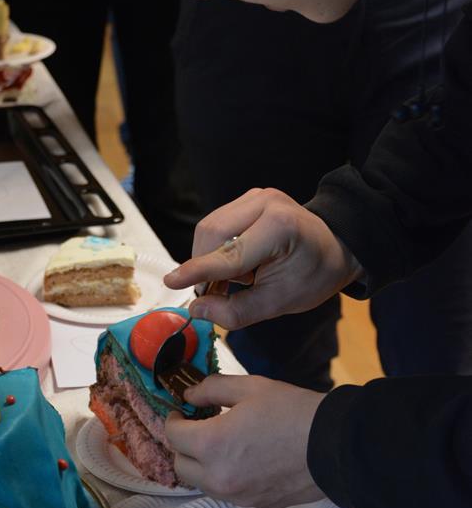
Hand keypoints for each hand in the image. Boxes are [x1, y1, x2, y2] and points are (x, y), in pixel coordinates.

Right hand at [165, 188, 362, 329]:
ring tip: (238, 278)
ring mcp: (255, 196)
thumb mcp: (281, 302)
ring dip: (211, 258)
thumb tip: (197, 311)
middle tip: (217, 293)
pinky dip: (218, 249)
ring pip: (209, 227)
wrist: (335, 248)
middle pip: (211, 232)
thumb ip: (238, 311)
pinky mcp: (247, 199)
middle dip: (205, 266)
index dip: (198, 270)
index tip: (172, 282)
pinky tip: (238, 264)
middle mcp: (265, 202)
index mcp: (279, 226)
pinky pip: (217, 224)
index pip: (230, 253)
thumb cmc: (313, 276)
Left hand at [165, 373, 324, 507]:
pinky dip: (227, 478)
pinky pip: (229, 493)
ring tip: (222, 444)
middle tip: (198, 428)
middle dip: (183, 446)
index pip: (173, 436)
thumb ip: (212, 389)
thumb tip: (190, 395)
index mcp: (212, 445)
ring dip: (202, 465)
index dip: (173, 420)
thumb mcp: (250, 387)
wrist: (334, 446)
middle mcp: (219, 477)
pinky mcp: (257, 505)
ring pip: (203, 484)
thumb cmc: (292, 412)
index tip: (181, 412)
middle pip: (181, 466)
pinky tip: (244, 460)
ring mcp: (238, 496)